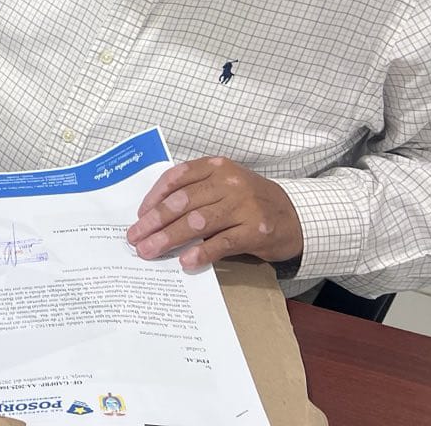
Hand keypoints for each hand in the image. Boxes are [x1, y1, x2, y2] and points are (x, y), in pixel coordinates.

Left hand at [127, 156, 302, 273]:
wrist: (295, 216)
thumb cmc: (250, 200)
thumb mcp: (224, 185)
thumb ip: (196, 192)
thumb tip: (154, 215)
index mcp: (216, 167)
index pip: (177, 177)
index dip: (154, 196)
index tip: (139, 214)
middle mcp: (229, 183)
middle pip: (182, 202)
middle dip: (154, 221)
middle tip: (135, 237)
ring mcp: (243, 207)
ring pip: (197, 222)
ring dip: (169, 238)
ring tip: (150, 251)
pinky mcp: (255, 231)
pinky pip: (222, 242)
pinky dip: (200, 253)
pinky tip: (184, 262)